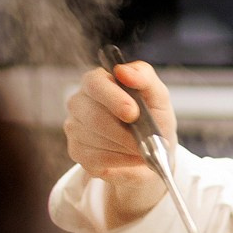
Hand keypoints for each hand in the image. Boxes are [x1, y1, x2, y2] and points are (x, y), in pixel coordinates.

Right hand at [63, 58, 178, 227]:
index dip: (113, 98)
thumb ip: (144, 77)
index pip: (94, 83)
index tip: (133, 113)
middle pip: (93, 116)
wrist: (154, 152)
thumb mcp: (158, 96)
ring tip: (141, 148)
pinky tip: (130, 157)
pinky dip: (120, 160)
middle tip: (145, 140)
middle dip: (124, 132)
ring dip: (125, 147)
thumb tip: (123, 71)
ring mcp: (74, 127)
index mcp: (97, 82)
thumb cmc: (154, 118)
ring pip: (95, 139)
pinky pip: (96, 158)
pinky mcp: (77, 152)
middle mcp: (80, 102)